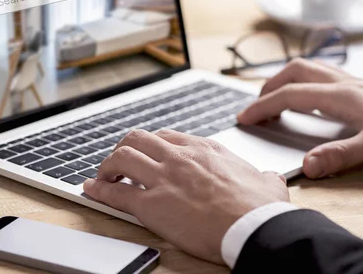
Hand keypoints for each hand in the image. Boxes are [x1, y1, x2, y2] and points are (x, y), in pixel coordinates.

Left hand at [83, 129, 288, 263]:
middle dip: (125, 147)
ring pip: (122, 157)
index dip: (151, 144)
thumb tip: (270, 178)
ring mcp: (164, 178)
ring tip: (104, 175)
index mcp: (205, 149)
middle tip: (122, 162)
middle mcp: (180, 157)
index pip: (167, 136)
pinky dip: (98, 190)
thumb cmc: (260, 208)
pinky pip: (115, 193)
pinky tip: (91, 190)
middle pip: (139, 138)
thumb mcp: (268, 182)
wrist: (254, 227)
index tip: (147, 152)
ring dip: (109, 165)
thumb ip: (264, 176)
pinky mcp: (151, 205)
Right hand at [238, 58, 362, 178]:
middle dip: (270, 85)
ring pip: (310, 70)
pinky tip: (312, 102)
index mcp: (340, 95)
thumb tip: (307, 165)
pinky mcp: (362, 89)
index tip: (244, 117)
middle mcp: (343, 83)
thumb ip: (341, 154)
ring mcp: (353, 83)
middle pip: (295, 71)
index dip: (262, 105)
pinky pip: (324, 77)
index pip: (289, 94)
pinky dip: (306, 84)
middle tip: (257, 105)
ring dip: (287, 80)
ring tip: (277, 99)